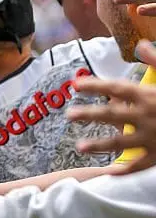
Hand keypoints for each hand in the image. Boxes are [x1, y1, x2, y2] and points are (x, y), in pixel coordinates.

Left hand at [69, 41, 155, 173]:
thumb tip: (141, 44)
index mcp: (150, 96)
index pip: (118, 88)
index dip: (95, 85)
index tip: (76, 84)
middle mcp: (148, 116)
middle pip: (113, 115)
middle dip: (90, 115)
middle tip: (69, 115)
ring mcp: (153, 137)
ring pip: (121, 142)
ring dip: (100, 145)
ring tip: (80, 147)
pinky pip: (139, 166)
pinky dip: (125, 171)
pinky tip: (109, 173)